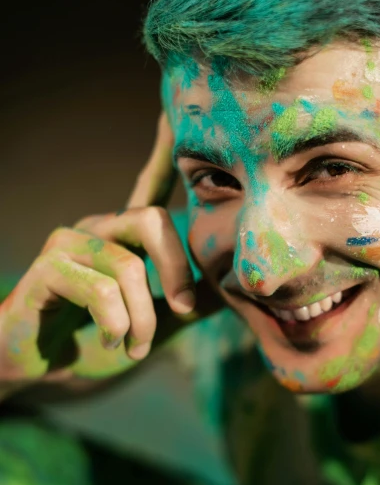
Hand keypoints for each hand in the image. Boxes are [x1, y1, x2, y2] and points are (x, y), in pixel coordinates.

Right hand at [0, 113, 218, 385]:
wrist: (41, 371)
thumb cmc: (93, 343)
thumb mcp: (153, 325)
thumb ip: (188, 304)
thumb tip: (233, 288)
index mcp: (123, 239)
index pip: (149, 188)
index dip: (165, 151)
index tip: (175, 113)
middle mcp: (96, 231)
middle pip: (151, 220)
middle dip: (176, 270)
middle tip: (183, 311)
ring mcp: (68, 246)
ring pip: (129, 267)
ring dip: (142, 319)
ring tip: (135, 347)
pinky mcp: (47, 270)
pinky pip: (101, 291)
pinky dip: (116, 326)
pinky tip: (111, 341)